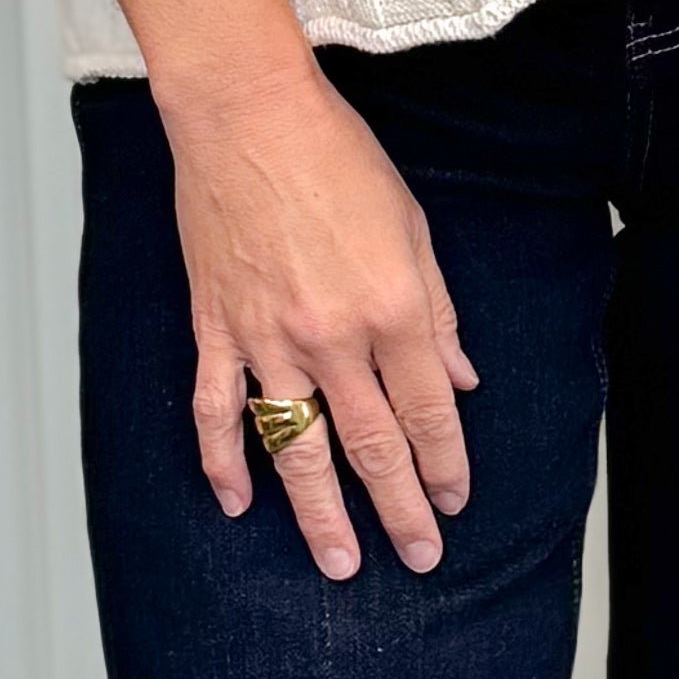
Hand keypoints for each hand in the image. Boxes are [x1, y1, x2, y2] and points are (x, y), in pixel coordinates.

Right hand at [160, 54, 476, 580]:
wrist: (246, 115)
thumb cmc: (336, 157)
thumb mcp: (413, 227)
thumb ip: (438, 312)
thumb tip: (461, 378)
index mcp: (393, 309)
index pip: (428, 411)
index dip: (445, 464)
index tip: (454, 503)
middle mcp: (332, 337)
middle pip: (372, 445)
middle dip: (401, 509)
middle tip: (418, 558)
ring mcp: (267, 338)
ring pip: (298, 447)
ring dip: (321, 514)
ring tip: (341, 564)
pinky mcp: (217, 327)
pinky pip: (217, 410)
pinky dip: (224, 461)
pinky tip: (236, 503)